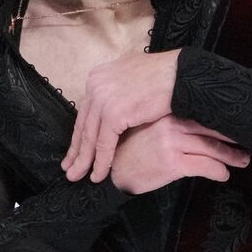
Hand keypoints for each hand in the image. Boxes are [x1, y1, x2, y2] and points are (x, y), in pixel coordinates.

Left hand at [63, 49, 180, 182]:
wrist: (182, 75)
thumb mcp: (133, 77)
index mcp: (98, 76)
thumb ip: (119, 89)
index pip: (86, 111)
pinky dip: (102, 162)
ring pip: (90, 136)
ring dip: (85, 160)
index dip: (80, 133)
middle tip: (69, 168)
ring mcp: (103, 99)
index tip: (76, 149)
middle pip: (83, 124)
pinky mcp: (113, 113)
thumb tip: (116, 101)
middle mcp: (96, 85)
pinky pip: (104, 144)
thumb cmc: (167, 76)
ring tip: (78, 176)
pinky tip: (99, 174)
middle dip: (76, 149)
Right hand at [109, 115, 250, 194]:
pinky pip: (205, 166)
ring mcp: (173, 142)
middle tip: (250, 143)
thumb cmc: (132, 149)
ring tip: (242, 161)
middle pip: (211, 128)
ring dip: (231, 156)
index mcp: (167, 113)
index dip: (222, 119)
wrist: (115, 170)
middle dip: (233, 138)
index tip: (239, 123)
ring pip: (212, 147)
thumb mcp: (151, 128)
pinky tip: (223, 175)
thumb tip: (199, 122)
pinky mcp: (173, 162)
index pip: (202, 113)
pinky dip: (218, 171)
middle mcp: (171, 124)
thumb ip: (172, 121)